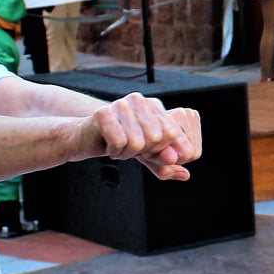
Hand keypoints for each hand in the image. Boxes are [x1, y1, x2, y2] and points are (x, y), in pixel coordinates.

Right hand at [79, 96, 201, 181]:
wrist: (88, 138)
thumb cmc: (122, 144)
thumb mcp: (148, 153)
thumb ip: (166, 161)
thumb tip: (185, 174)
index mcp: (154, 105)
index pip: (170, 133)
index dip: (159, 148)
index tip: (145, 148)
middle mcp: (139, 100)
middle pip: (155, 138)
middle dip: (142, 151)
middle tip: (128, 147)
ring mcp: (121, 104)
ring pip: (137, 142)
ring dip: (126, 153)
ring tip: (118, 146)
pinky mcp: (104, 113)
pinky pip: (119, 142)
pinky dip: (114, 151)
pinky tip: (108, 146)